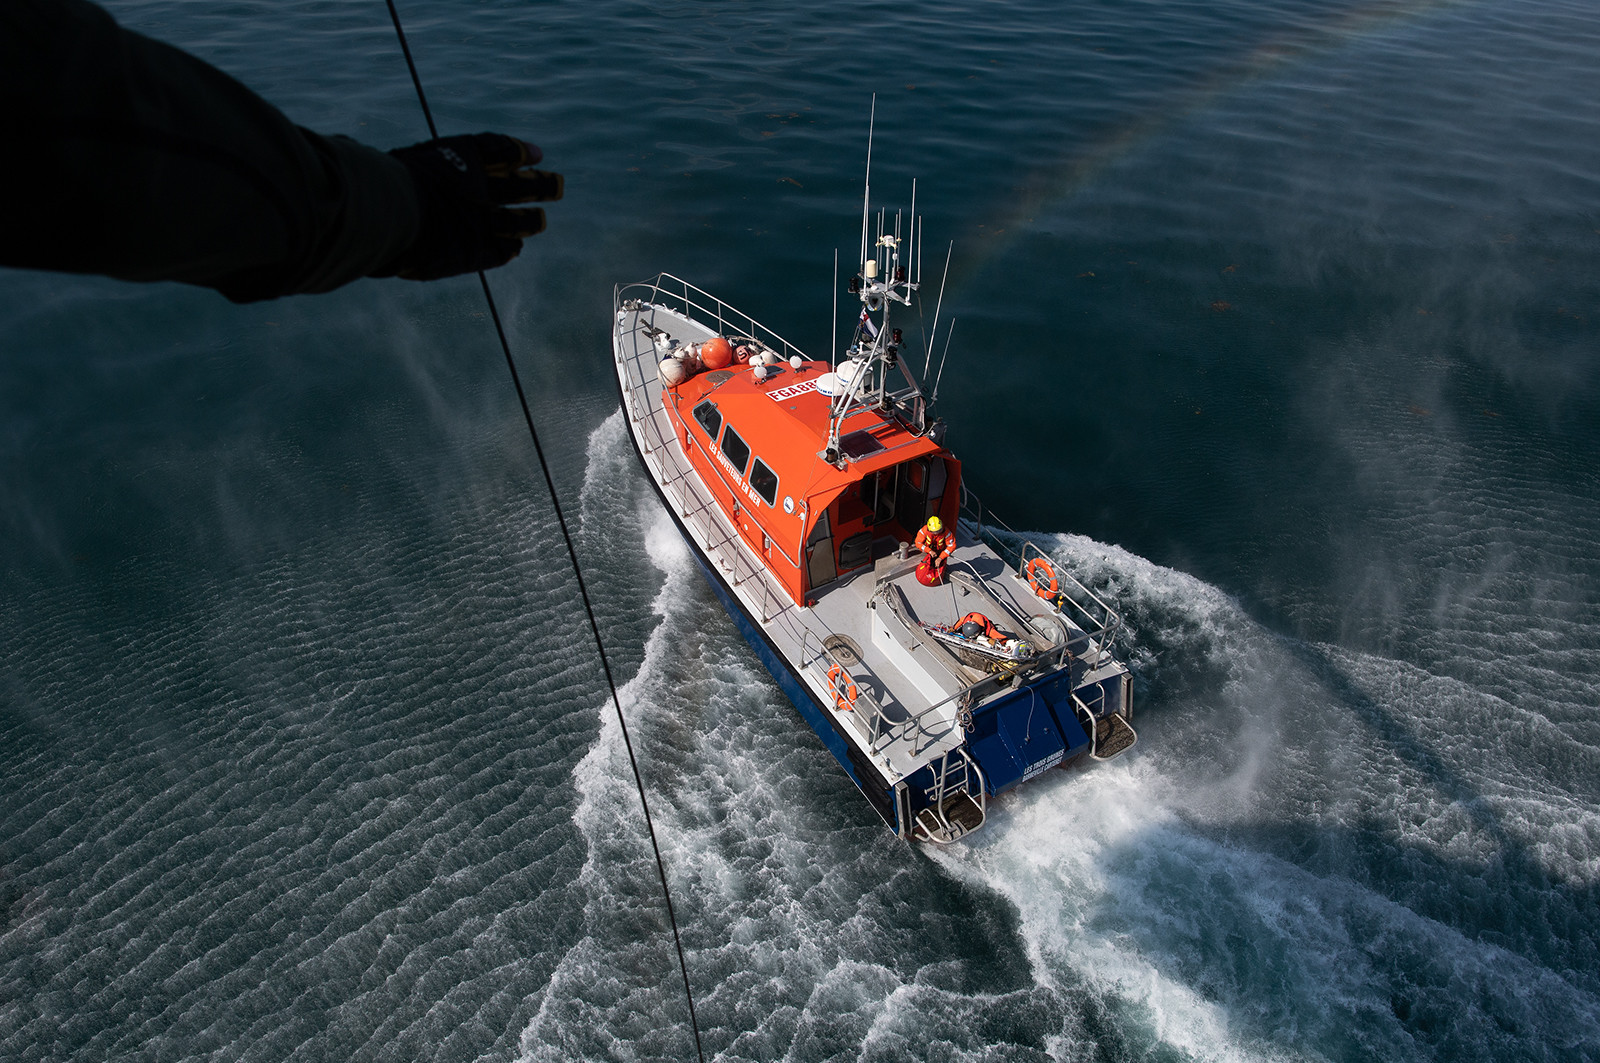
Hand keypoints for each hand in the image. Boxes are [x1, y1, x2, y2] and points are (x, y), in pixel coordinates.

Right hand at [381, 133, 562, 279]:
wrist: (395, 212)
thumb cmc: (384, 183)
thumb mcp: (396, 163)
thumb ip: (407, 166)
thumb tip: (379, 156)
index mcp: (462, 157)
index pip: (498, 149)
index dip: (517, 151)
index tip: (536, 154)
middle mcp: (482, 188)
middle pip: (522, 185)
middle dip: (541, 185)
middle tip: (557, 185)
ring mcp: (484, 220)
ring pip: (521, 221)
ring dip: (532, 221)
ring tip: (539, 220)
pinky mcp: (480, 250)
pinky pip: (503, 250)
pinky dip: (510, 248)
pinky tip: (514, 248)